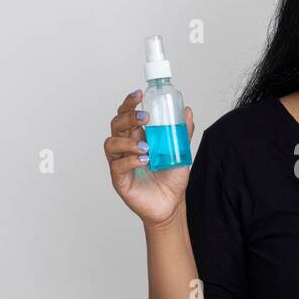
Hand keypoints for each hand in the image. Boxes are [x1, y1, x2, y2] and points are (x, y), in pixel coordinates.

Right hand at [105, 89, 195, 227]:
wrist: (172, 204)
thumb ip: (182, 132)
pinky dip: (130, 160)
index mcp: (137, 137)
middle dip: (128, 116)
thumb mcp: (180, 152)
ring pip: (111, 143)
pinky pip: (118, 165)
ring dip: (128, 141)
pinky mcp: (119, 179)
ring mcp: (121, 163)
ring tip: (146, 146)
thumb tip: (186, 110)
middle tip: (144, 117)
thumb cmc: (171, 178)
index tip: (139, 94)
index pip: (127, 115)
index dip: (129, 103)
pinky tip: (144, 160)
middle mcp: (126, 148)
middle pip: (116, 124)